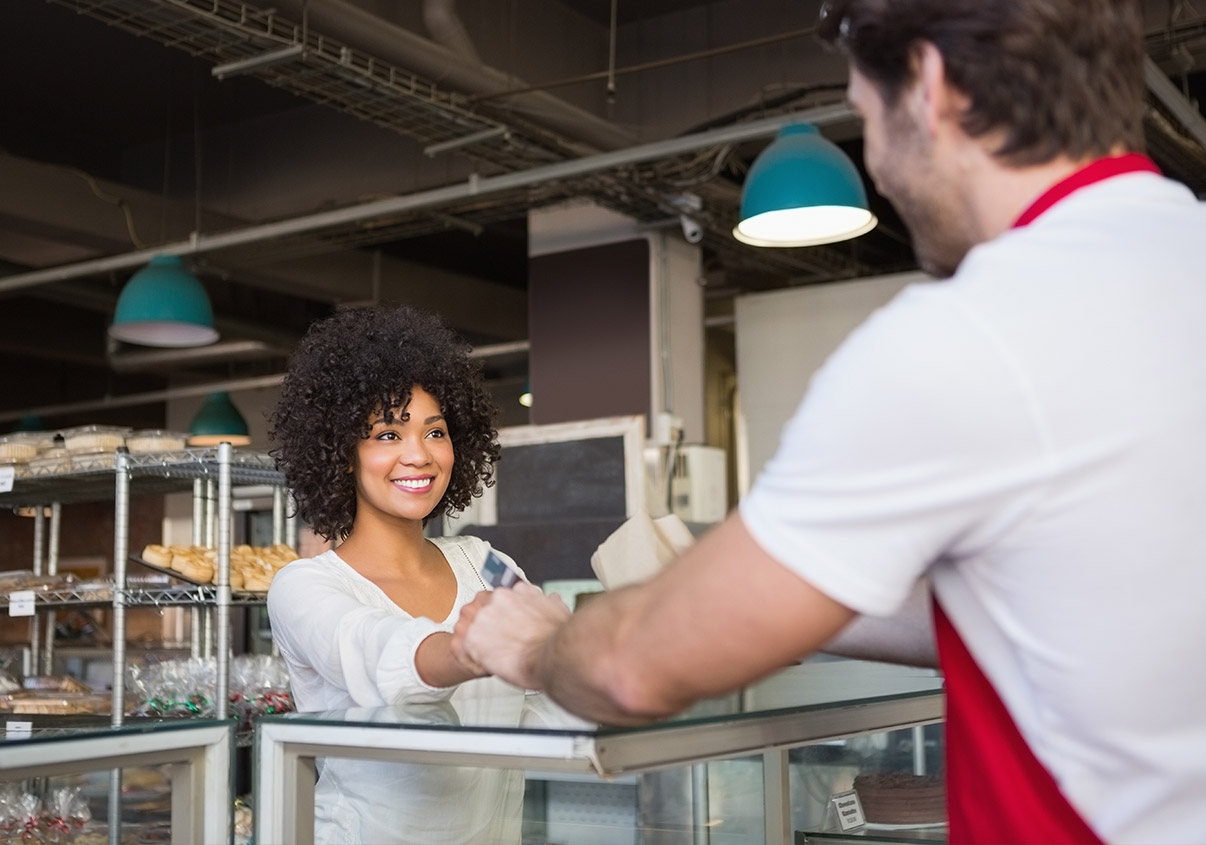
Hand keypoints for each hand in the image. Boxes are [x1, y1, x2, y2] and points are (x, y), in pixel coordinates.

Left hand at [456, 582, 570, 689]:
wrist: (554, 656)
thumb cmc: (558, 638)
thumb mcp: (559, 610)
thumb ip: (549, 603)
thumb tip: (551, 599)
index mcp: (515, 591)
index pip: (498, 600)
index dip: (501, 618)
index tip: (507, 629)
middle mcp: (497, 599)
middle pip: (481, 612)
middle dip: (487, 629)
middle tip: (501, 645)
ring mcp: (483, 617)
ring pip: (468, 627)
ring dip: (477, 642)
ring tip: (493, 656)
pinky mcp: (472, 638)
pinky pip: (462, 648)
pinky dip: (470, 659)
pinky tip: (484, 665)